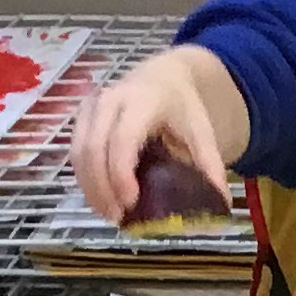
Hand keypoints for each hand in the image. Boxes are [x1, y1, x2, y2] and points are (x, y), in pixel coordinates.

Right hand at [70, 53, 226, 227]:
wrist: (164, 78)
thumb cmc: (183, 108)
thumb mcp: (203, 133)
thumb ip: (211, 167)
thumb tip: (221, 206)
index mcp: (145, 100)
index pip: (123, 138)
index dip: (120, 173)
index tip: (130, 203)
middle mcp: (112, 99)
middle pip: (93, 147)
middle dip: (101, 187)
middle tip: (117, 217)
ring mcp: (93, 106)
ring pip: (78, 150)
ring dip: (89, 187)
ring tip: (108, 214)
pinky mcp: (82, 117)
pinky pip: (75, 151)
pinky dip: (84, 178)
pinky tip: (100, 200)